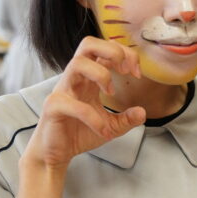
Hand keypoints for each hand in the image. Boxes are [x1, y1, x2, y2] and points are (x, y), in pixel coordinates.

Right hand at [24, 36, 145, 169]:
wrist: (56, 154)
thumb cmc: (79, 133)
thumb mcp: (110, 126)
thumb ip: (126, 119)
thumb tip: (142, 112)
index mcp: (89, 78)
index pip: (105, 49)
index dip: (125, 54)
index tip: (136, 73)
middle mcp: (76, 79)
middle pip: (88, 44)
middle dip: (112, 51)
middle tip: (125, 71)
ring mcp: (63, 90)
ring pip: (78, 63)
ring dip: (101, 74)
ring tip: (111, 93)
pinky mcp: (53, 107)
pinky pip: (72, 104)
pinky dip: (92, 117)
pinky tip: (103, 130)